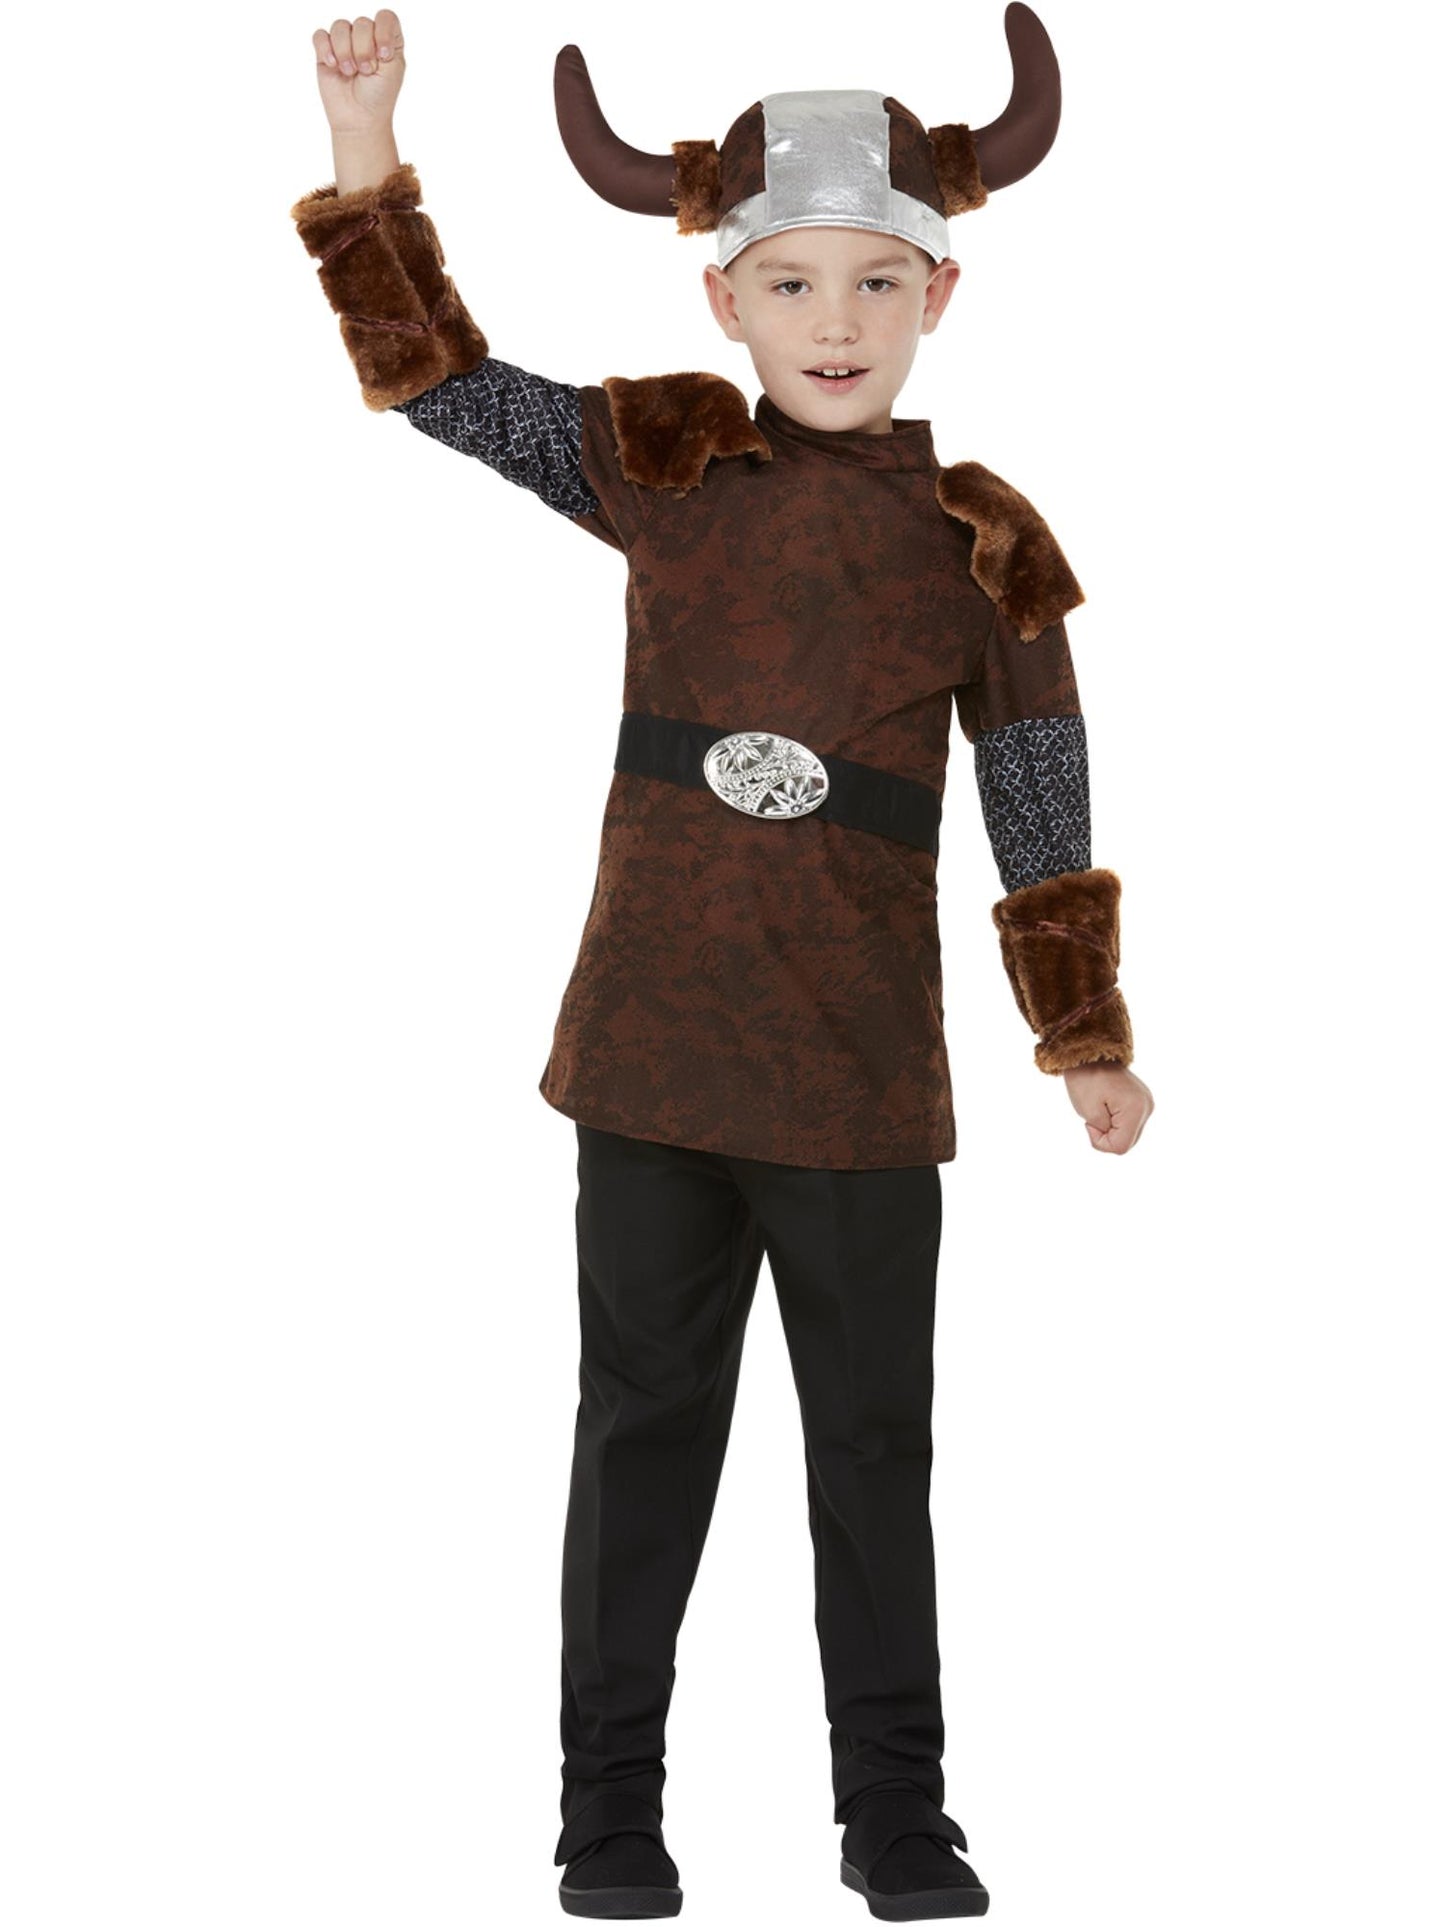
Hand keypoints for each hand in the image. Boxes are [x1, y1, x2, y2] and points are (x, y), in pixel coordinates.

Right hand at [313, 12, 405, 136]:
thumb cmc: (379, 97)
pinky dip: (326, 49)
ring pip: (340, 27)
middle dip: (364, 50)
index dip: (383, 32)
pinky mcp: (325, 52)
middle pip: (362, 23)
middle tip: (366, 72)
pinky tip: (333, 65)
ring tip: (350, 72)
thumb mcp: (394, 70)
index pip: (385, 18)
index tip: (383, 56)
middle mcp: (366, 38)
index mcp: (386, 40)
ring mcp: (344, 43)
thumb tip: (371, 27)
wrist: (359, 119)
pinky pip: (320, 36)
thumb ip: (389, 41)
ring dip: (345, 52)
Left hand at [1060, 1060, 1153, 1153]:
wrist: (1090, 1052)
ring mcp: (1147, 1103)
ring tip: (1101, 1108)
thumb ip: (1106, 1134)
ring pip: (1129, 1134)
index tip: (1089, 1122)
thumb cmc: (1085, 1079)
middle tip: (1093, 1115)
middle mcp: (1147, 1107)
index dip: (1100, 1142)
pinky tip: (1107, 1106)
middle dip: (1107, 1135)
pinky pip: (1130, 1123)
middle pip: (1127, 1143)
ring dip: (1111, 1128)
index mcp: (1136, 1109)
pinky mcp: (1142, 1101)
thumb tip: (1119, 1140)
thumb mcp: (1089, 1112)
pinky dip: (1116, 1121)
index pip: (1120, 1147)